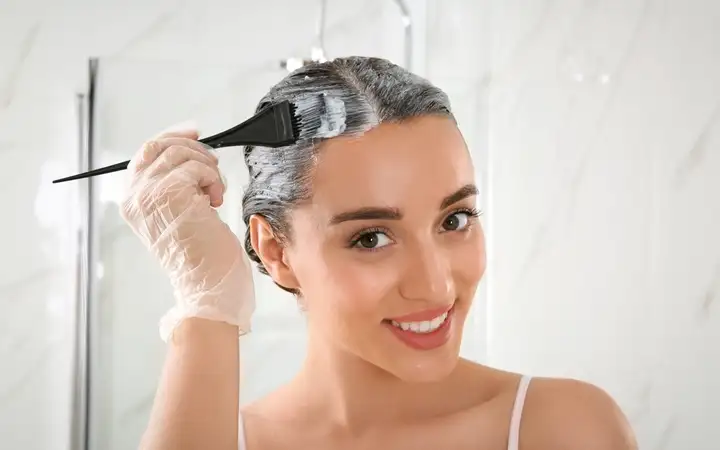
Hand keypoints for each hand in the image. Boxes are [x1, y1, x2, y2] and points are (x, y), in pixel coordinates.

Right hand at [120, 128, 254, 340]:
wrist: (207, 285)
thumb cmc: (201, 257)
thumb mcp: (179, 215)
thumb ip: (173, 187)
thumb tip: (189, 152)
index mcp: (132, 203)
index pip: (145, 153)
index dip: (172, 138)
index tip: (195, 133)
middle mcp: (134, 198)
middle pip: (159, 146)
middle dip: (192, 149)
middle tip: (212, 167)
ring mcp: (149, 195)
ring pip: (181, 154)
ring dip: (208, 169)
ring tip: (214, 195)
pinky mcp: (170, 194)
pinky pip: (196, 167)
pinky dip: (213, 179)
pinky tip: (215, 202)